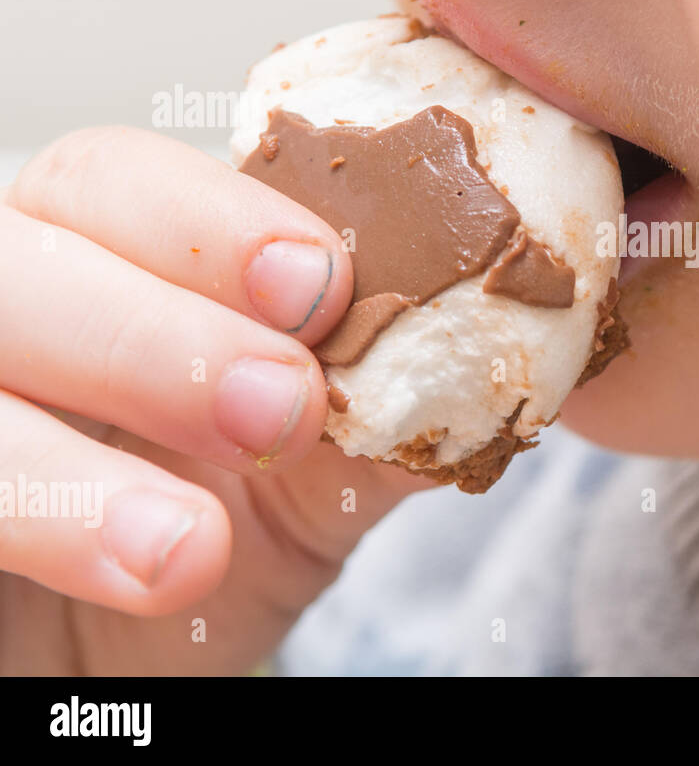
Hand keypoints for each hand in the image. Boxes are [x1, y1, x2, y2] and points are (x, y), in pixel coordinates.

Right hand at [0, 126, 428, 673]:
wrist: (111, 678)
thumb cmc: (200, 555)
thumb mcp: (305, 490)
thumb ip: (375, 425)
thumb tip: (488, 378)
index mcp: (100, 268)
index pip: (118, 182)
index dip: (214, 218)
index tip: (323, 286)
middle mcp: (10, 310)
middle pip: (25, 245)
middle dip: (158, 325)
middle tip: (279, 408)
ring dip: (80, 447)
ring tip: (192, 543)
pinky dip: (35, 516)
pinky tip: (141, 569)